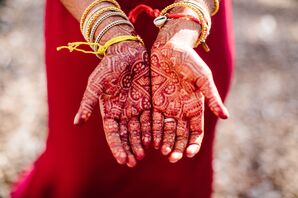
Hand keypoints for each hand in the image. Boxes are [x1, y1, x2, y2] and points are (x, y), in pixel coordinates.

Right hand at [74, 41, 150, 167]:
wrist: (127, 51)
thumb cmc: (109, 66)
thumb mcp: (96, 83)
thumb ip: (88, 102)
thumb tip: (77, 123)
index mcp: (109, 110)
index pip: (113, 133)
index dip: (117, 147)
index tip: (123, 159)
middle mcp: (123, 112)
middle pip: (126, 135)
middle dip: (129, 149)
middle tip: (134, 162)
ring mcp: (137, 107)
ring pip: (139, 130)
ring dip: (140, 143)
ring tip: (143, 155)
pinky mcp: (149, 101)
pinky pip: (151, 119)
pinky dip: (152, 130)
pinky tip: (155, 140)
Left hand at [151, 19, 228, 162]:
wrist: (170, 47)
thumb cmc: (189, 60)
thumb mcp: (203, 78)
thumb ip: (211, 97)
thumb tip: (225, 116)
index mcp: (195, 106)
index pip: (196, 131)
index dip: (193, 143)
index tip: (189, 153)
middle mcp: (181, 109)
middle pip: (181, 134)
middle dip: (178, 147)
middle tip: (173, 158)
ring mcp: (168, 106)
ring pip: (167, 130)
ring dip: (165, 142)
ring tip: (163, 152)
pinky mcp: (155, 101)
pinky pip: (154, 119)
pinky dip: (153, 131)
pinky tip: (151, 140)